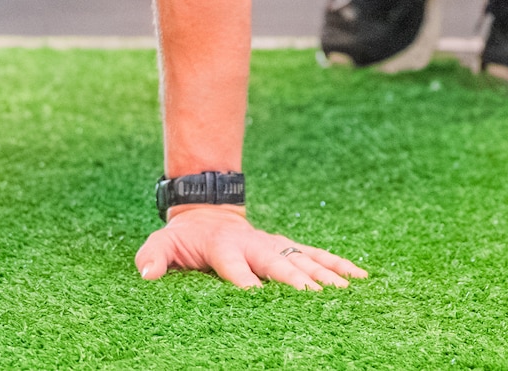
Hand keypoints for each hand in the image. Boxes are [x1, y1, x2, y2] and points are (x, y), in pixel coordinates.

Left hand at [134, 204, 366, 290]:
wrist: (209, 211)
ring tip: (345, 291)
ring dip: (324, 274)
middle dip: (295, 278)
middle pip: (277, 262)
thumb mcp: (162, 242)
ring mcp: (276, 244)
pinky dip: (339, 264)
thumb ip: (154, 256)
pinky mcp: (289, 246)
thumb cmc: (185, 237)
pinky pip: (317, 255)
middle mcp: (256, 244)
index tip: (257, 296)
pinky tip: (360, 277)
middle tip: (313, 296)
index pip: (234, 266)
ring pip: (303, 258)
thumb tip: (146, 273)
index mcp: (224, 246)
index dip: (244, 281)